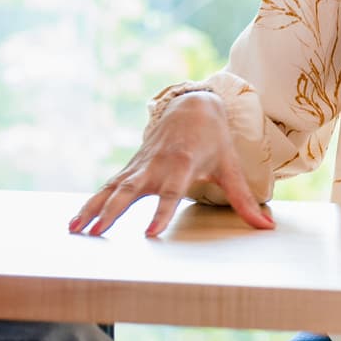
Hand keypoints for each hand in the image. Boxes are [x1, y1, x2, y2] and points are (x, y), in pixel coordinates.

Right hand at [69, 91, 275, 237]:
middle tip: (97, 232)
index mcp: (181, 165)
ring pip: (111, 188)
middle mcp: (155, 165)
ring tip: (74, 230)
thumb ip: (244, 199)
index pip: (170, 194)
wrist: (192, 106)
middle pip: (130, 191)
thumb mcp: (231, 166)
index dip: (161, 213)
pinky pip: (107, 187)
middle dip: (113, 211)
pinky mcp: (130, 168)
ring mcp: (139, 166)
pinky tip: (75, 222)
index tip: (149, 234)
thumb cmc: (214, 139)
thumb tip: (266, 226)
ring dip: (92, 208)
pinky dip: (90, 203)